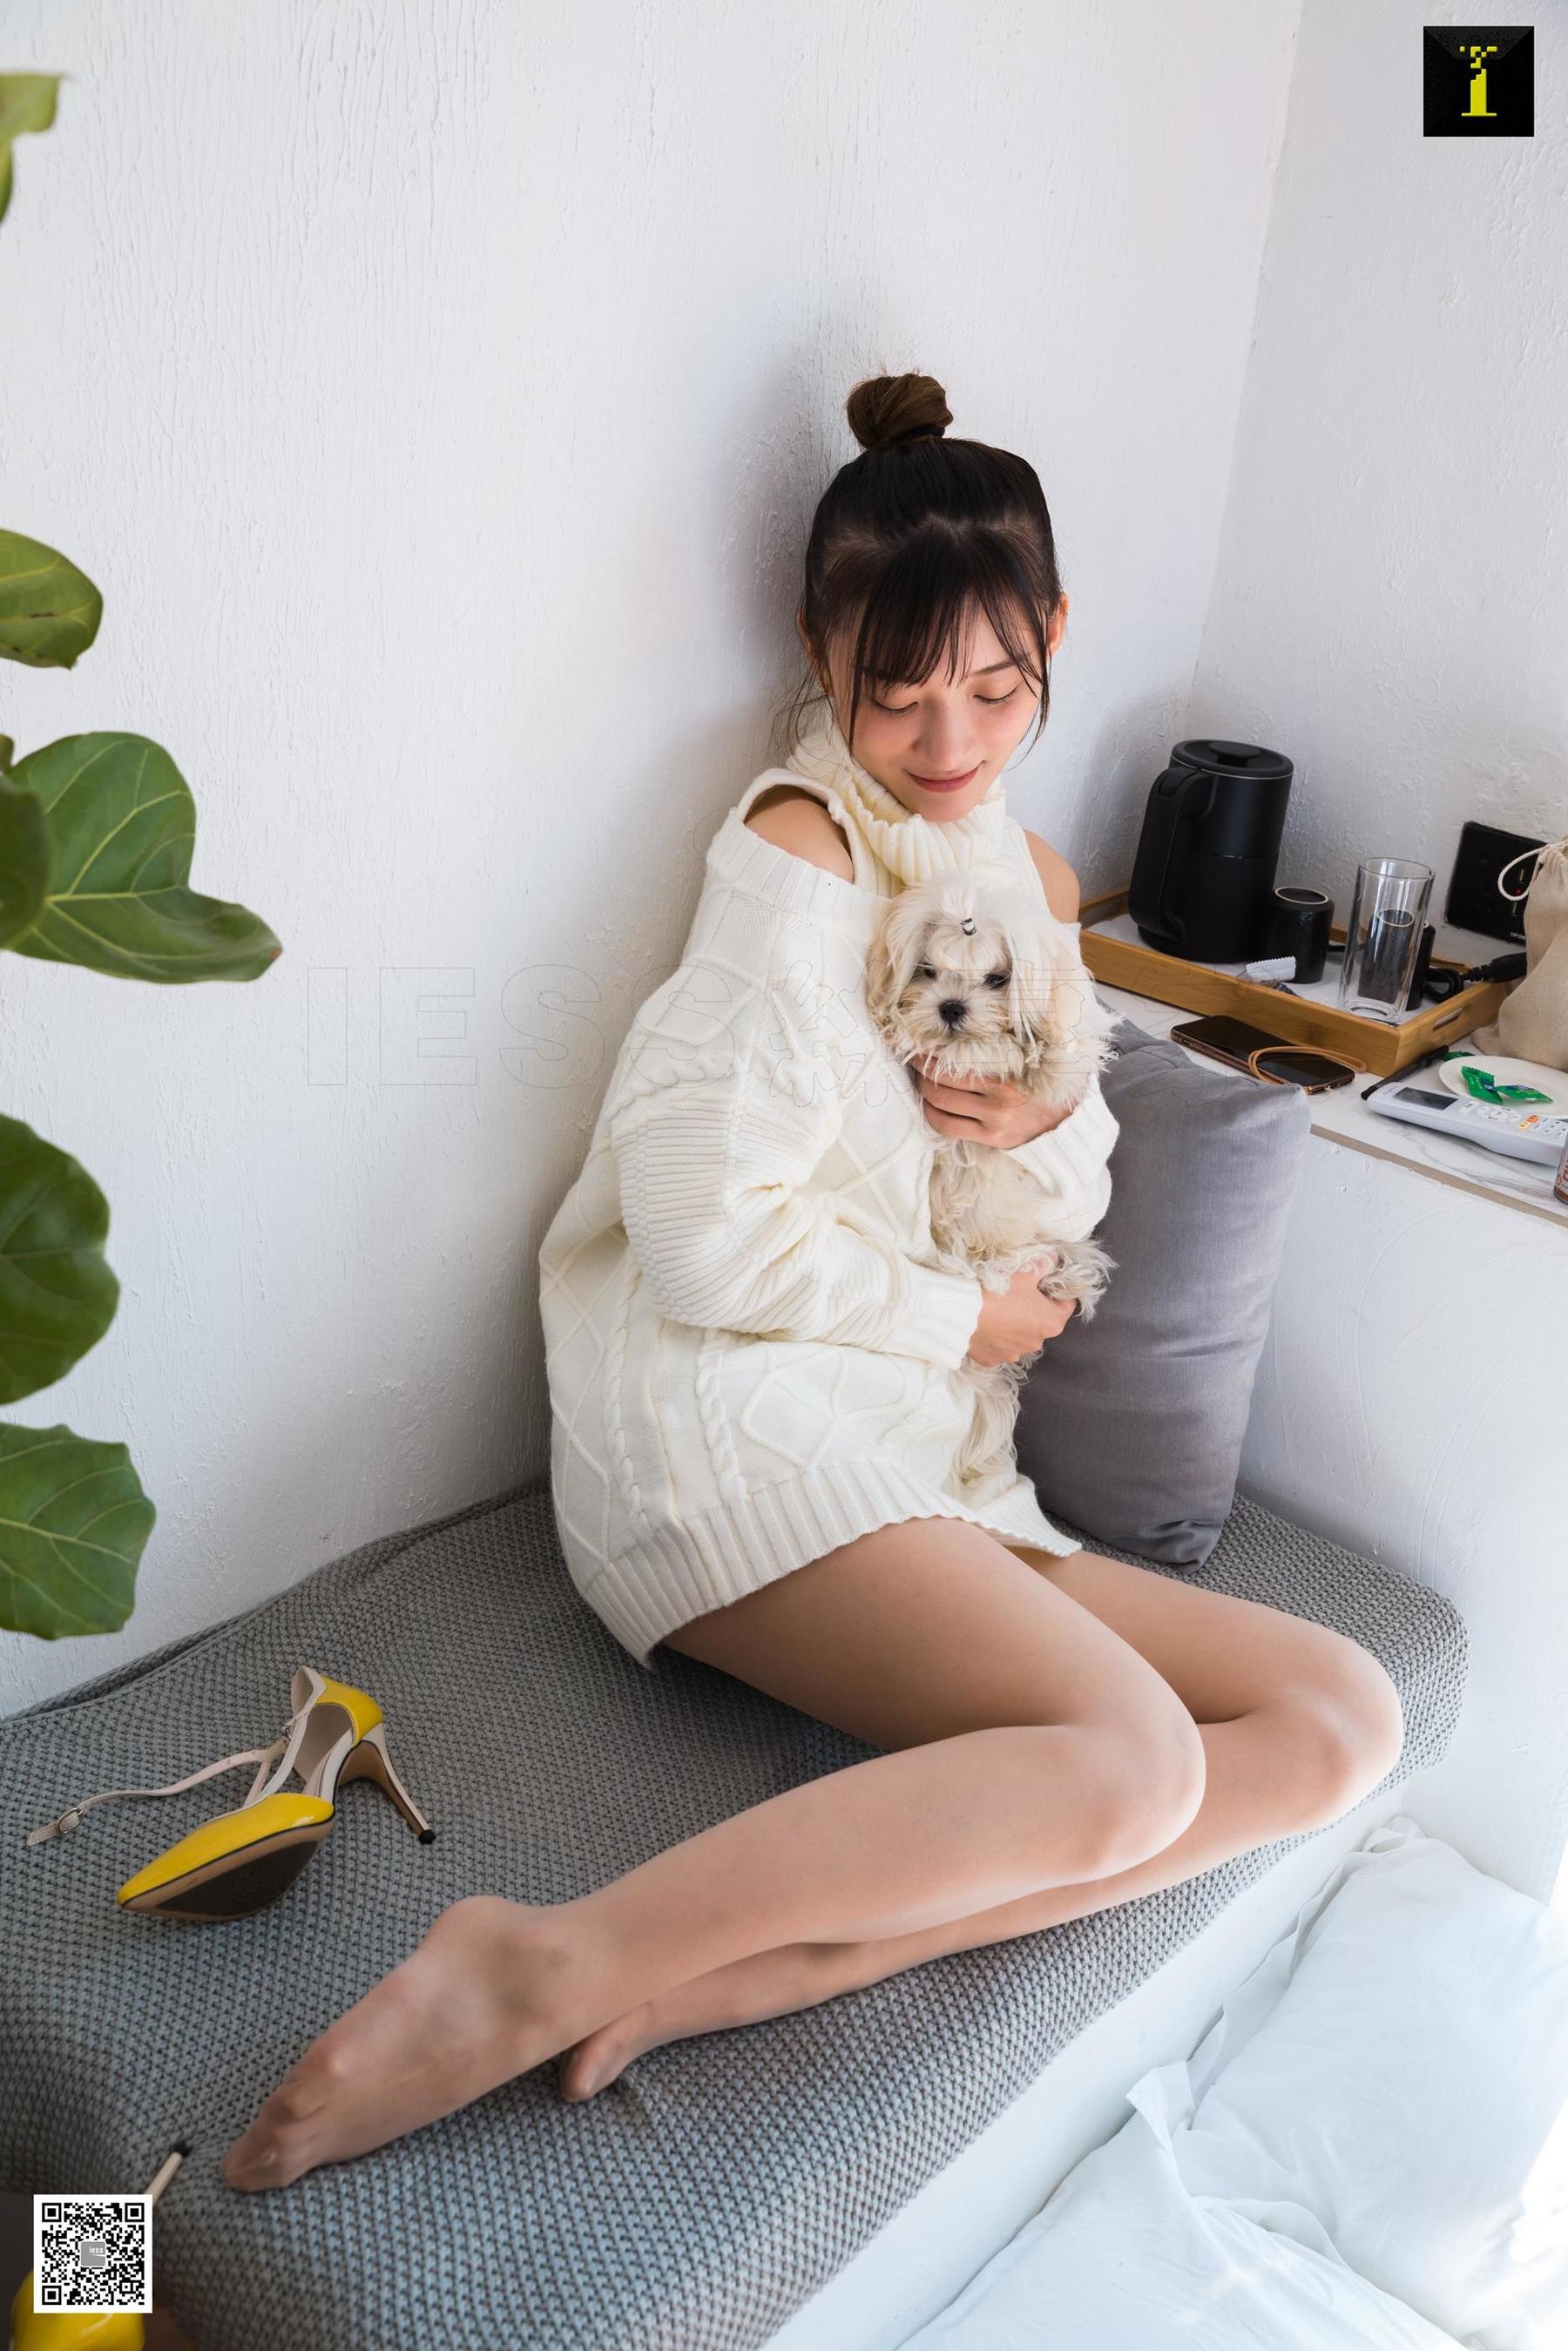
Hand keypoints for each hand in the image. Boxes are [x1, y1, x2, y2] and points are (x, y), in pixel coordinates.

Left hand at [911, 1054, 1074, 1146]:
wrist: (1069, 1122)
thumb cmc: (1046, 1081)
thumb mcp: (1033, 1056)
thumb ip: (1007, 1042)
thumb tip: (969, 1023)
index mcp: (1010, 1072)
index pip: (957, 1059)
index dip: (930, 1051)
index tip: (918, 1041)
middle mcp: (1000, 1099)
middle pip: (942, 1081)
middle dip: (921, 1068)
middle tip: (912, 1058)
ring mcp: (994, 1121)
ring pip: (940, 1104)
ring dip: (922, 1090)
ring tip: (919, 1079)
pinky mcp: (991, 1138)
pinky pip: (948, 1127)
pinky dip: (932, 1115)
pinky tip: (930, 1105)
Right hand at [967, 1264, 1076, 1366]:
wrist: (959, 1312)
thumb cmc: (997, 1291)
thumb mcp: (1024, 1271)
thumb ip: (1044, 1264)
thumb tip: (1052, 1259)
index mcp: (1051, 1323)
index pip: (1067, 1304)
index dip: (1058, 1289)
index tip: (1045, 1280)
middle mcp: (1036, 1343)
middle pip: (1042, 1321)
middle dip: (1033, 1306)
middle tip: (1017, 1290)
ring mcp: (1013, 1353)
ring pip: (1019, 1334)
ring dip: (1013, 1323)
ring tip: (997, 1306)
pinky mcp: (992, 1359)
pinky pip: (998, 1345)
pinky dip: (995, 1335)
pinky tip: (984, 1322)